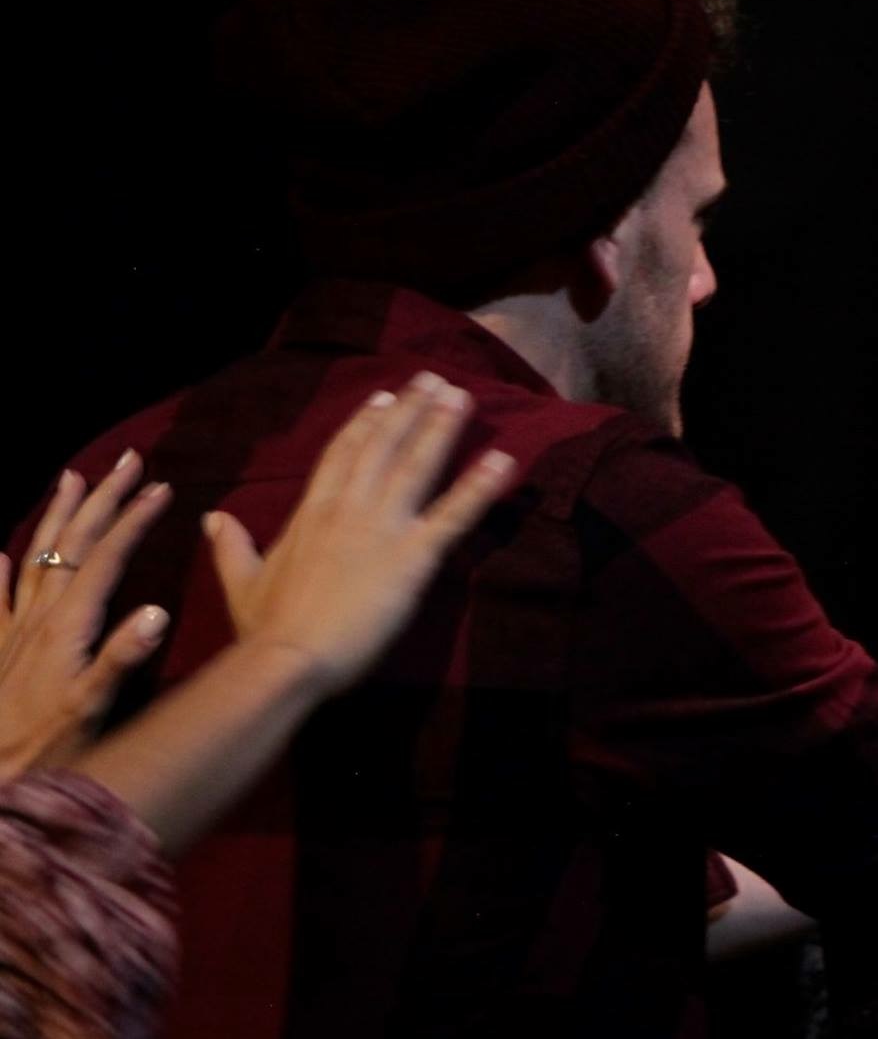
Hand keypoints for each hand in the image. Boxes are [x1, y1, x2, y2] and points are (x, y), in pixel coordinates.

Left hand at [0, 452, 174, 776]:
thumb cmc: (48, 748)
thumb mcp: (92, 706)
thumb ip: (122, 657)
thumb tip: (157, 610)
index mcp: (68, 626)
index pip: (105, 559)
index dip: (132, 521)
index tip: (159, 488)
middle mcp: (38, 618)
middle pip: (72, 544)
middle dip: (101, 500)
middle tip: (126, 462)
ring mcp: (13, 631)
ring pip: (36, 557)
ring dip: (58, 515)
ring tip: (72, 478)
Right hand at [204, 372, 513, 692]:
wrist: (287, 659)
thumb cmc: (266, 628)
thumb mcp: (241, 582)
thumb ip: (231, 547)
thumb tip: (212, 517)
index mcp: (310, 513)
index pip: (340, 455)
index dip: (364, 423)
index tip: (383, 396)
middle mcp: (348, 509)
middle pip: (382, 446)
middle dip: (409, 410)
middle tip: (434, 379)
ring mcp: (381, 528)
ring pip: (416, 466)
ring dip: (442, 428)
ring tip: (463, 397)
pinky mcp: (412, 556)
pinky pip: (452, 515)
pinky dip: (480, 487)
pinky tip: (503, 461)